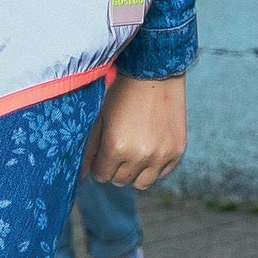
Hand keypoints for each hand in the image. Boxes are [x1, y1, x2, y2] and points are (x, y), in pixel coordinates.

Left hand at [87, 72, 186, 189]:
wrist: (155, 74)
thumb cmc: (122, 94)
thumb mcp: (100, 118)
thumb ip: (89, 149)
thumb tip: (80, 176)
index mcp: (115, 146)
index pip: (101, 175)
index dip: (99, 164)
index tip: (103, 153)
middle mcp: (139, 155)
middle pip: (120, 181)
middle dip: (115, 168)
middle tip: (118, 149)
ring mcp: (160, 155)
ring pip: (141, 183)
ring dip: (134, 172)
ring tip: (133, 152)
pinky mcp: (177, 152)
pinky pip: (161, 173)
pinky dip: (154, 166)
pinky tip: (150, 146)